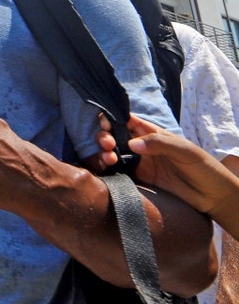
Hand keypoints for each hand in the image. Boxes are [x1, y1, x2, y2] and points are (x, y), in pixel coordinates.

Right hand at [108, 115, 238, 217]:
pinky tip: (106, 170)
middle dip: (104, 138)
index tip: (106, 126)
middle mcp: (141, 146)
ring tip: (109, 159)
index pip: (126, 120)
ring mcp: (138, 163)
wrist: (212, 196)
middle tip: (108, 146)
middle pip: (113, 137)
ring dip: (103, 154)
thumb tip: (131, 144)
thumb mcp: (184, 150)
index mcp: (151, 133)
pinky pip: (117, 173)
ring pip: (112, 154)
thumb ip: (158, 143)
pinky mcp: (138, 180)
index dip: (111, 120)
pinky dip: (107, 170)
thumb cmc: (202, 166)